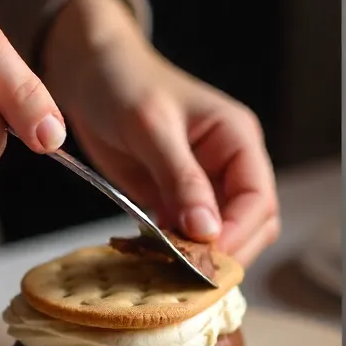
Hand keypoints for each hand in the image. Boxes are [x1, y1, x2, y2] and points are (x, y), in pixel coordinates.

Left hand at [42, 0, 279, 266]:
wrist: (87, 71)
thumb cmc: (122, 83)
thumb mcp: (151, 128)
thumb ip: (181, 179)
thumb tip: (207, 231)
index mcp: (238, 139)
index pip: (258, 200)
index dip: (238, 234)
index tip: (205, 260)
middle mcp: (231, 165)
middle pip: (252, 224)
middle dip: (225, 251)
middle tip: (187, 274)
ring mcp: (208, 185)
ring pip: (225, 236)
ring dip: (201, 255)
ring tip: (168, 268)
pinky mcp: (180, 199)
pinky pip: (190, 236)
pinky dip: (177, 252)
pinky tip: (154, 258)